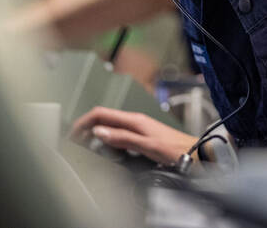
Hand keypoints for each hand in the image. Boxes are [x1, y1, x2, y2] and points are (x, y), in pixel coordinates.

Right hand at [69, 106, 195, 166]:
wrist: (194, 152)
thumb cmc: (175, 148)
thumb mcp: (146, 144)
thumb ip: (123, 138)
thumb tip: (99, 132)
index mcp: (134, 119)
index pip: (101, 113)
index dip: (84, 121)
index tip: (72, 132)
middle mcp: (135, 120)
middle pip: (104, 118)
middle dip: (86, 126)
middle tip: (74, 139)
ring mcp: (138, 127)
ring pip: (110, 125)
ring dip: (95, 132)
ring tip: (85, 143)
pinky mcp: (141, 135)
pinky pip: (118, 133)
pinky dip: (106, 138)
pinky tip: (105, 147)